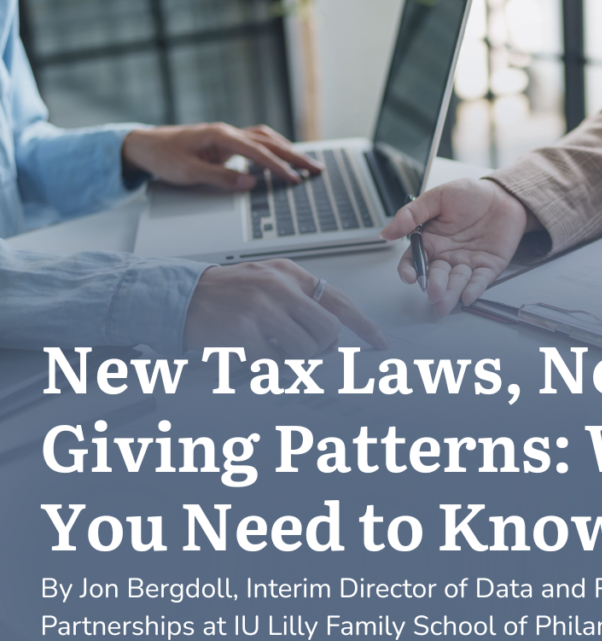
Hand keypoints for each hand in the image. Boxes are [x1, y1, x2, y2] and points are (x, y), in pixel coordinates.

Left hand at [122, 123, 321, 189]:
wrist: (145, 145)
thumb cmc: (163, 157)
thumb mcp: (187, 172)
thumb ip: (220, 178)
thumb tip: (250, 183)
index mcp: (220, 136)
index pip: (257, 152)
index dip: (278, 167)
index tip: (295, 179)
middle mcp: (227, 132)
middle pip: (269, 142)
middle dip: (295, 156)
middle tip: (316, 169)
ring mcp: (228, 135)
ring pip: (266, 139)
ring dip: (288, 150)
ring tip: (307, 163)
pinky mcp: (226, 142)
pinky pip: (257, 142)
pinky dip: (274, 148)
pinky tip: (283, 156)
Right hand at [183, 259, 387, 357]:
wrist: (181, 296)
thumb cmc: (228, 293)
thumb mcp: (269, 283)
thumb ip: (302, 303)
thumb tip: (333, 339)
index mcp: (290, 274)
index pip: (340, 301)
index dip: (364, 325)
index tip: (380, 343)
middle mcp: (278, 288)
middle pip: (328, 332)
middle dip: (321, 349)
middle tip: (305, 351)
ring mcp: (261, 309)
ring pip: (305, 350)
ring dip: (294, 359)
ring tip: (273, 349)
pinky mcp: (243, 332)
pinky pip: (275, 363)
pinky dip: (270, 367)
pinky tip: (255, 354)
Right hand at [380, 178, 535, 315]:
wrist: (503, 194)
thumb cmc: (470, 194)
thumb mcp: (437, 198)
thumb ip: (411, 215)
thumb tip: (386, 232)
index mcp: (432, 241)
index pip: (415, 261)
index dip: (410, 270)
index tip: (410, 276)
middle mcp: (447, 256)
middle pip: (436, 276)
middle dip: (434, 286)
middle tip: (433, 292)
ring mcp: (468, 263)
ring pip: (457, 281)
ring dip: (451, 293)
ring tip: (444, 302)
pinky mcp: (489, 267)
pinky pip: (481, 280)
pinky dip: (474, 289)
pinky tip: (467, 296)